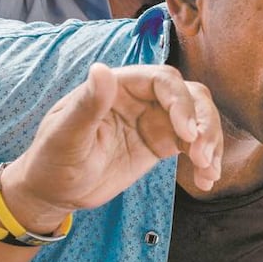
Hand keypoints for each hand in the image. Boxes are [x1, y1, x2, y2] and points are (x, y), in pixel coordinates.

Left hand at [2, 63, 222, 233]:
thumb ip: (88, 105)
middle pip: (190, 96)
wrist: (54, 192)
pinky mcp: (162, 143)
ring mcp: (155, 120)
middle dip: (203, 122)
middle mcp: (142, 98)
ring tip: (207, 172)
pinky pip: (193, 144)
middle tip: (201, 156)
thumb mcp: (65, 136)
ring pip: (198, 118)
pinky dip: (206, 159)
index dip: (181, 103)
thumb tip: (102, 69)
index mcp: (119, 86)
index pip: (163, 81)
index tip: (188, 134)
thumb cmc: (52, 160)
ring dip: (210, 141)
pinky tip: (207, 180)